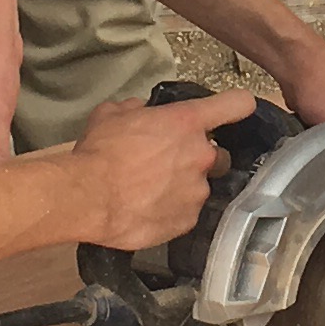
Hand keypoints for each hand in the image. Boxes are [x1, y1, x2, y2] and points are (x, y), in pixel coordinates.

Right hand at [67, 88, 252, 249]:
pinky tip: (147, 209)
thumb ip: (134, 109)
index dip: (237, 105)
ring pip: (200, 186)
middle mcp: (201, 155)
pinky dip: (172, 211)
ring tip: (151, 191)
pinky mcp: (187, 221)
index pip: (236, 105)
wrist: (87, 197)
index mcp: (187, 122)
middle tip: (169, 162)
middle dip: (199, 157)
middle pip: (219, 154)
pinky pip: (186, 213)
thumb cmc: (98, 152)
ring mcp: (197, 191)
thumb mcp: (111, 114)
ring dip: (183, 186)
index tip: (236, 109)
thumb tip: (140, 110)